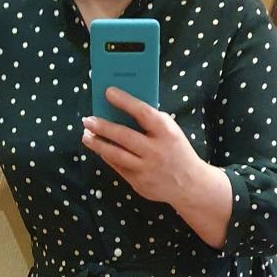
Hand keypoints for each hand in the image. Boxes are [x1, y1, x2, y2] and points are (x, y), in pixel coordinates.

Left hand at [81, 86, 206, 204]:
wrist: (190, 184)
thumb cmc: (177, 151)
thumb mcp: (171, 131)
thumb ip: (152, 122)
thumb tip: (123, 109)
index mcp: (166, 132)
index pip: (142, 112)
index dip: (124, 101)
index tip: (108, 92)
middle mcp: (156, 151)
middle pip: (123, 136)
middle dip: (102, 127)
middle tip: (87, 120)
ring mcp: (146, 169)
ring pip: (116, 155)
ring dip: (98, 144)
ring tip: (86, 136)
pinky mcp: (139, 183)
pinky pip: (118, 167)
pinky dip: (107, 157)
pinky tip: (100, 149)